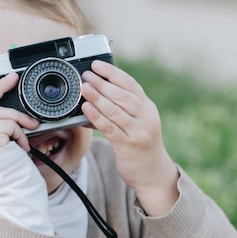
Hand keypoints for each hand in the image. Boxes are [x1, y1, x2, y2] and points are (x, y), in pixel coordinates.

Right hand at [0, 61, 39, 161]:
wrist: (7, 186)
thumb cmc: (3, 165)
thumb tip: (1, 103)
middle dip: (1, 86)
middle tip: (14, 77)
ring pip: (0, 112)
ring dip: (19, 119)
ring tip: (30, 128)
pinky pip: (9, 124)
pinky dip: (20, 133)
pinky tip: (22, 145)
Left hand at [81, 61, 178, 215]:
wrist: (153, 172)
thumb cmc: (141, 144)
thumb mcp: (138, 121)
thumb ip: (124, 107)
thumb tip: (98, 89)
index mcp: (148, 107)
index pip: (130, 84)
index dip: (112, 73)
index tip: (97, 65)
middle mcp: (146, 117)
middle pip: (122, 95)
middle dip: (102, 83)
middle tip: (86, 76)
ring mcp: (139, 131)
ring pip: (115, 110)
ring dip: (97, 97)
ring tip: (84, 88)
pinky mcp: (129, 145)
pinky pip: (110, 128)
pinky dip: (97, 116)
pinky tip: (86, 108)